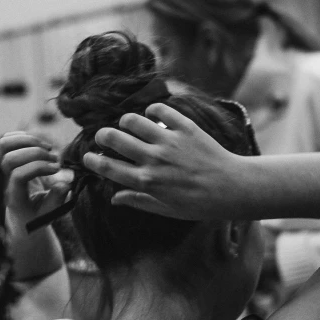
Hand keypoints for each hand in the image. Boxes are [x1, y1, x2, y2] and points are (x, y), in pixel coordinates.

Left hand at [0, 132, 70, 236]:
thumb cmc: (37, 216)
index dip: (38, 168)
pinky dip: (22, 136)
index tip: (57, 169)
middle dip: (34, 153)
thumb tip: (65, 182)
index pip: (18, 175)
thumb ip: (57, 199)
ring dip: (28, 141)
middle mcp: (6, 181)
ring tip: (47, 148)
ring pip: (3, 145)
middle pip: (9, 158)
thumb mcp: (50, 214)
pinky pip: (6, 140)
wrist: (23, 216)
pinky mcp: (7, 159)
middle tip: (54, 159)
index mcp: (15, 197)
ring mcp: (4, 169)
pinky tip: (38, 144)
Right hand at [81, 103, 241, 219]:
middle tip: (105, 136)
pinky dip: (153, 110)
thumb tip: (114, 198)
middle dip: (103, 135)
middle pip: (114, 138)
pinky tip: (153, 116)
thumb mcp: (166, 209)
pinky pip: (160, 109)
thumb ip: (138, 201)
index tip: (87, 157)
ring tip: (129, 125)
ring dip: (126, 121)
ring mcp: (169, 142)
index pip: (109, 167)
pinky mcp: (186, 128)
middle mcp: (154, 160)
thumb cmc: (199, 203)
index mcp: (147, 182)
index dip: (93, 160)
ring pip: (133, 120)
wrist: (232, 188)